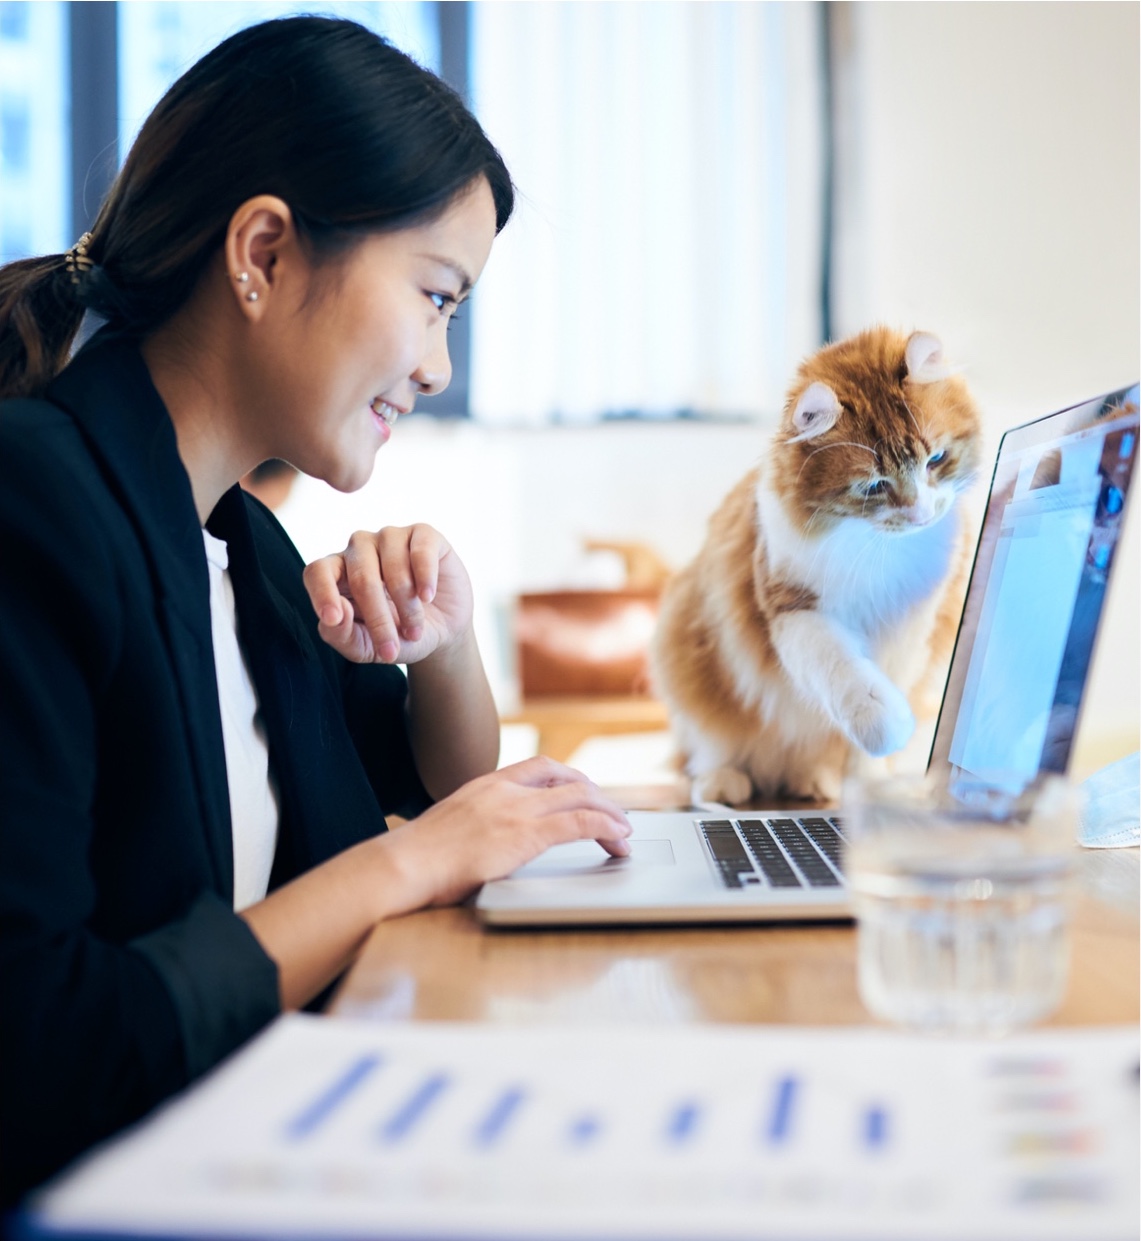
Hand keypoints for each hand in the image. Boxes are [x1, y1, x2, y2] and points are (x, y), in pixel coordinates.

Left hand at [303, 524, 471, 664]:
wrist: (444, 630)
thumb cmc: (397, 635)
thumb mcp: (367, 648)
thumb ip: (342, 636)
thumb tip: (337, 613)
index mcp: (337, 573)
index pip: (318, 572)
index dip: (322, 592)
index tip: (333, 618)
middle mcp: (359, 549)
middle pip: (361, 577)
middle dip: (378, 619)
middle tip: (391, 650)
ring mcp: (391, 537)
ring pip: (393, 566)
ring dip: (407, 606)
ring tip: (414, 630)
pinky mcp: (423, 535)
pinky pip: (420, 551)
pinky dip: (425, 577)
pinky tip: (427, 596)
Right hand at [376, 756, 633, 911]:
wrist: (401, 866)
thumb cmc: (416, 859)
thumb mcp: (449, 829)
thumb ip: (475, 826)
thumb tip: (484, 843)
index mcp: (486, 784)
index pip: (540, 767)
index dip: (570, 779)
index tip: (585, 794)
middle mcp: (504, 789)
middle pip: (566, 778)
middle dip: (596, 794)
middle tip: (613, 815)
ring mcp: (516, 809)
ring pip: (581, 798)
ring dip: (609, 813)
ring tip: (625, 832)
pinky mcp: (524, 834)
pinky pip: (578, 823)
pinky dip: (605, 827)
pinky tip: (618, 839)